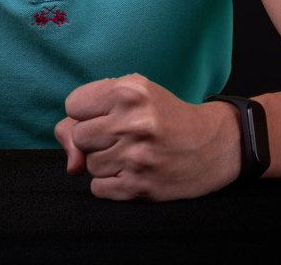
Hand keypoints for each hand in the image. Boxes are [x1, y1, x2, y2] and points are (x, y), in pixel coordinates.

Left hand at [54, 73, 241, 200]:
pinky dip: (109, 183)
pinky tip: (130, 170)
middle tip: (119, 135)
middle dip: (93, 138)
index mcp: (129, 91)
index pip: (73, 105)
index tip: (106, 114)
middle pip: (78, 136)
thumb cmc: (163, 115)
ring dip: (103, 161)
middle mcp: (132, 122)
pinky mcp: (140, 186)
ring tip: (128, 152)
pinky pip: (98, 188)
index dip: (86, 111)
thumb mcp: (131, 95)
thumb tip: (69, 159)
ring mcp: (136, 156)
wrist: (211, 144)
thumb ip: (87, 113)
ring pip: (87, 165)